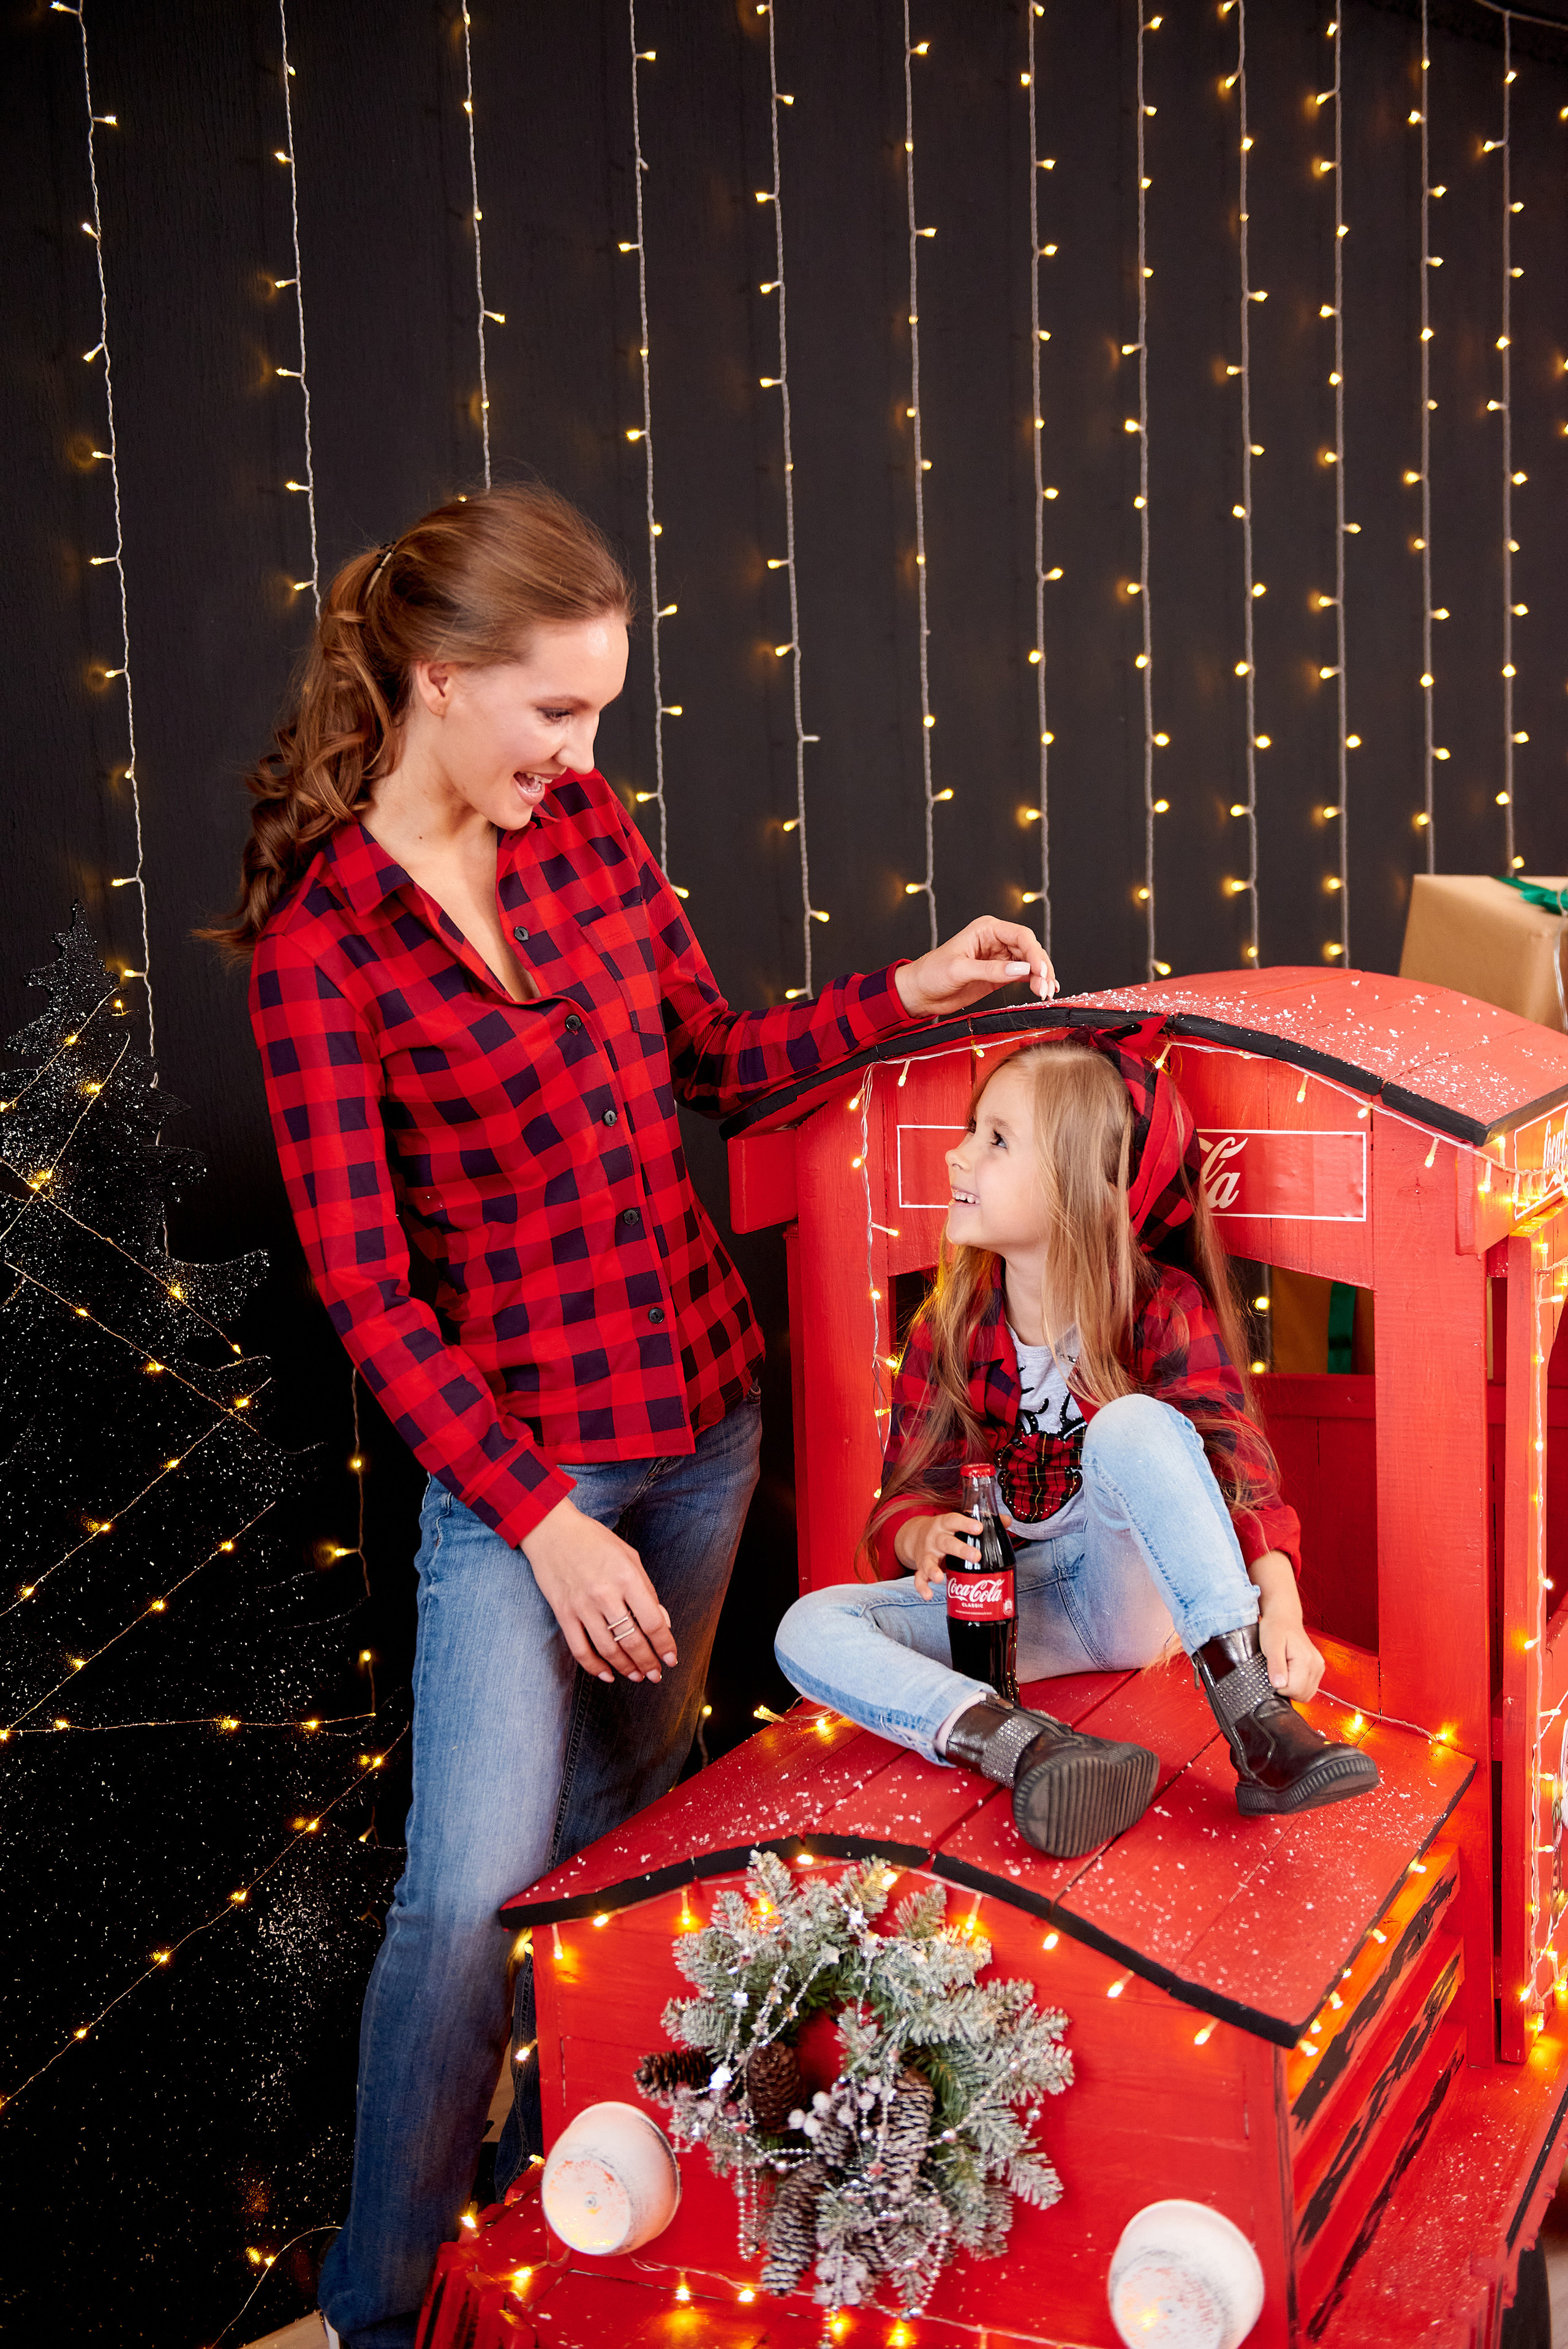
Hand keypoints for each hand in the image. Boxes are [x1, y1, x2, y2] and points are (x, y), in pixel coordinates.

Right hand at [522, 1494, 676, 1684]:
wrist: (552, 1530)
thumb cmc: (595, 1541)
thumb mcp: (629, 1557)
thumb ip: (647, 1590)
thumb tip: (662, 1623)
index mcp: (627, 1577)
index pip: (653, 1622)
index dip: (665, 1645)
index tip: (671, 1659)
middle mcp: (605, 1593)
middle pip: (632, 1640)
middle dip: (648, 1663)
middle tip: (655, 1675)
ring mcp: (582, 1605)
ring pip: (608, 1649)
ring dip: (625, 1668)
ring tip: (636, 1676)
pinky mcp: (563, 1613)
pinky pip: (579, 1649)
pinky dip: (594, 1667)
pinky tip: (606, 1675)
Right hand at [894, 1510, 980, 1598]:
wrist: (915, 1536)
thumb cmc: (945, 1530)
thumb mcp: (958, 1522)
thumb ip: (983, 1521)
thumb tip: (1007, 1521)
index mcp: (945, 1525)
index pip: (954, 1520)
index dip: (966, 1523)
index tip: (979, 1527)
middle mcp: (935, 1538)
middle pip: (946, 1543)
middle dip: (960, 1550)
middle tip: (976, 1557)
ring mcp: (927, 1554)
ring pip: (929, 1562)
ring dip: (933, 1571)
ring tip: (940, 1579)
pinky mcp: (921, 1568)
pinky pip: (919, 1578)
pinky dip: (922, 1587)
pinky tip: (928, 1595)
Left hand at [895, 917, 1058, 1017]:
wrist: (919, 992)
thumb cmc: (932, 973)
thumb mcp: (959, 970)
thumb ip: (990, 970)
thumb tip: (1020, 969)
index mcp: (986, 929)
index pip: (1021, 935)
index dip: (1035, 952)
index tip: (1041, 970)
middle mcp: (996, 940)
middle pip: (1030, 949)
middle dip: (1041, 967)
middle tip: (1046, 987)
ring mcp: (999, 958)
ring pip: (1030, 963)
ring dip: (1041, 977)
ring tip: (1045, 993)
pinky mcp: (999, 975)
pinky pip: (1023, 975)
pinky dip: (1035, 982)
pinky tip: (1043, 990)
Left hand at [1249, 1552, 1323, 1700]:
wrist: (1284, 1618)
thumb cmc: (1275, 1628)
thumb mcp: (1271, 1645)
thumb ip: (1275, 1665)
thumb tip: (1279, 1684)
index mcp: (1306, 1660)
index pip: (1294, 1690)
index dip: (1279, 1687)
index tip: (1272, 1673)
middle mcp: (1316, 1665)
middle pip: (1301, 1694)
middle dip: (1286, 1689)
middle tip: (1276, 1672)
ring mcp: (1319, 1667)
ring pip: (1306, 1694)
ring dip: (1292, 1689)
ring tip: (1283, 1671)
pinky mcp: (1318, 1669)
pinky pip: (1309, 1688)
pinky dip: (1298, 1686)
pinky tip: (1290, 1674)